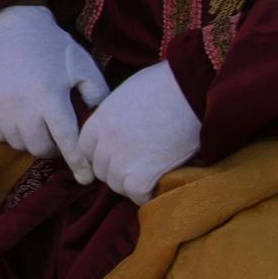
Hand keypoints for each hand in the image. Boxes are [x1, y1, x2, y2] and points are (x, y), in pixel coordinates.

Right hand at [0, 5, 111, 180]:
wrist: (11, 27)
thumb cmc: (52, 46)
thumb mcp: (82, 64)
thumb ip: (97, 93)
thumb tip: (101, 123)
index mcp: (50, 96)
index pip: (66, 140)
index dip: (78, 162)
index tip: (86, 179)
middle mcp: (23, 106)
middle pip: (40, 148)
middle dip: (52, 147)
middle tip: (56, 133)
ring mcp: (0, 107)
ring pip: (18, 145)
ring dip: (30, 139)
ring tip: (36, 122)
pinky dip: (9, 133)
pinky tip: (16, 117)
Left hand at [75, 62, 200, 204]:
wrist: (192, 90)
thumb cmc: (166, 84)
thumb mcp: (128, 93)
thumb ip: (116, 114)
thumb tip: (120, 126)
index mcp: (100, 119)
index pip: (85, 148)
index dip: (101, 153)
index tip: (116, 154)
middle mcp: (106, 141)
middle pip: (100, 168)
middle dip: (116, 169)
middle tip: (138, 164)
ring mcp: (123, 159)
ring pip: (116, 184)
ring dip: (131, 183)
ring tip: (150, 174)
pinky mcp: (144, 175)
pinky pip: (136, 195)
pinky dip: (146, 194)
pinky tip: (158, 185)